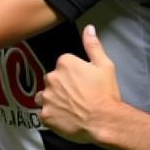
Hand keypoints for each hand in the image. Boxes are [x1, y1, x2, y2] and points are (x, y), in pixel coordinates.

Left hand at [37, 25, 121, 143]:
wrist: (104, 120)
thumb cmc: (105, 93)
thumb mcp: (104, 65)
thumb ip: (93, 45)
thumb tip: (89, 28)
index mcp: (64, 63)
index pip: (63, 65)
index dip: (73, 75)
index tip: (82, 83)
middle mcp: (52, 78)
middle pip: (52, 80)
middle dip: (61, 87)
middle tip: (77, 96)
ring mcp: (47, 97)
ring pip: (44, 96)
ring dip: (53, 100)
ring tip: (68, 108)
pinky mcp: (45, 115)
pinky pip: (44, 113)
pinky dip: (52, 116)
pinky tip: (65, 118)